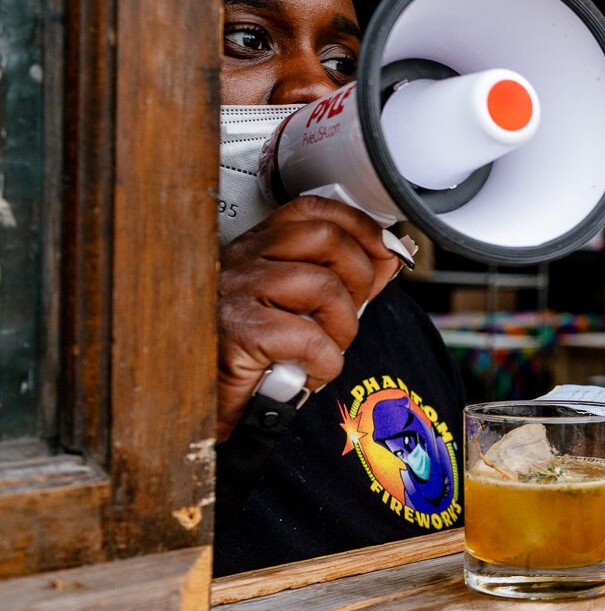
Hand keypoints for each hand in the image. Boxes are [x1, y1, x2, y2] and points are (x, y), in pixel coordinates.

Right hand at [217, 196, 403, 439]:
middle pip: (326, 238)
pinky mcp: (240, 333)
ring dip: (343, 327)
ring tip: (326, 349)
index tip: (383, 248)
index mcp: (259, 248)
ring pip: (324, 287)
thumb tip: (390, 255)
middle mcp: (244, 261)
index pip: (311, 210)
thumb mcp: (307, 307)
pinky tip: (309, 371)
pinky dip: (325, 363)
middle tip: (349, 313)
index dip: (357, 224)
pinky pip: (311, 339)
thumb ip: (348, 278)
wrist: (208, 400)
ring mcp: (238, 293)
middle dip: (359, 277)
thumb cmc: (254, 353)